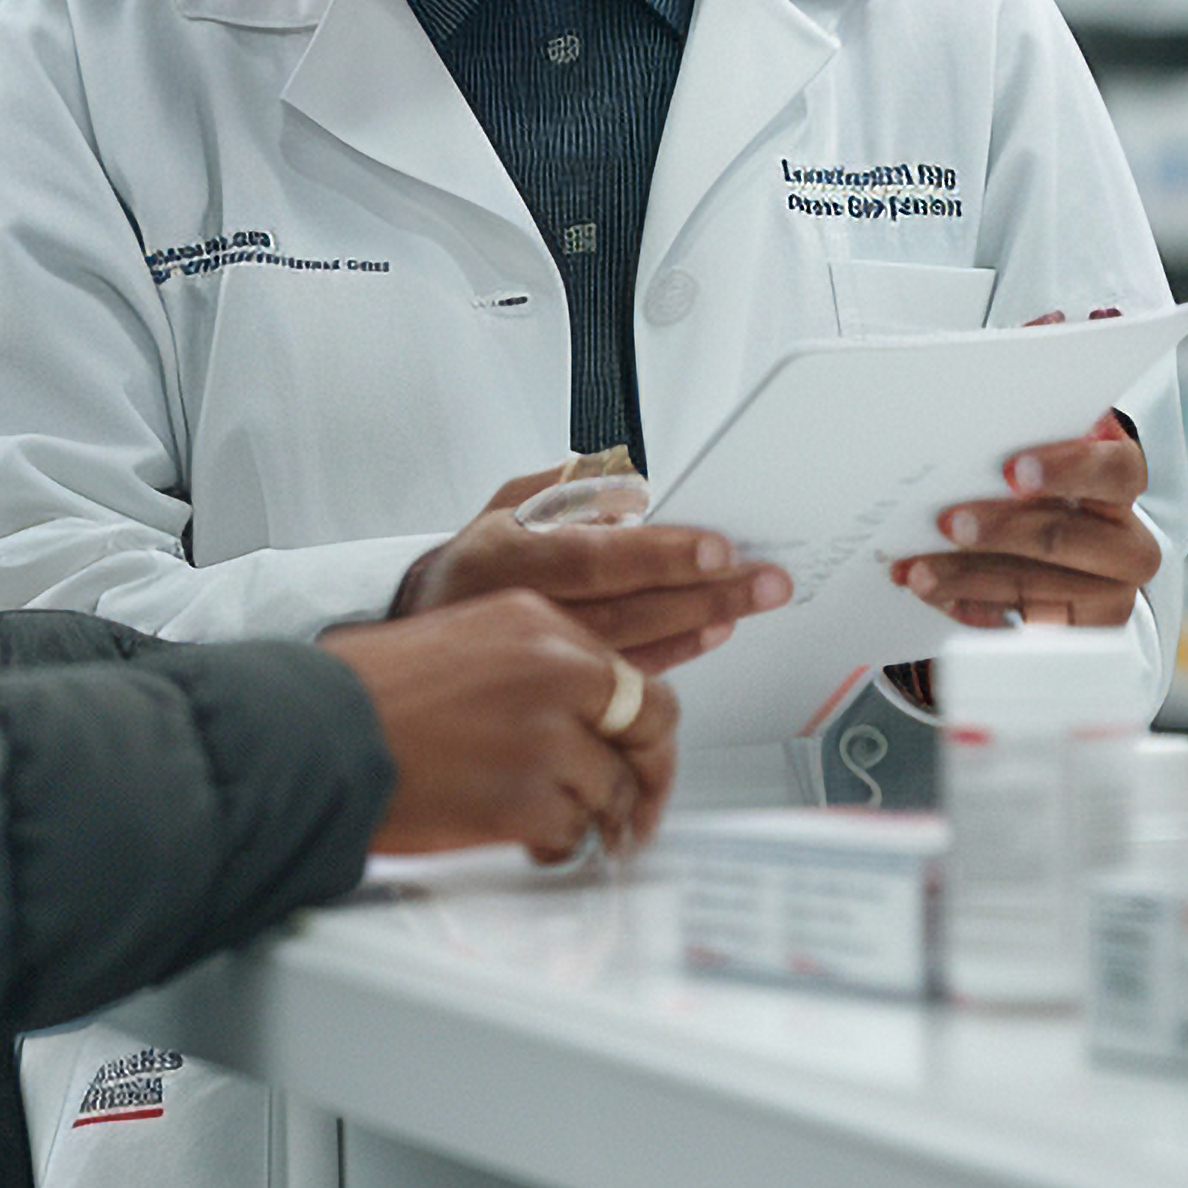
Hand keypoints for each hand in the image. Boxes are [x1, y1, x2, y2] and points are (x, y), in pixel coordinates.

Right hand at [322, 591, 678, 862]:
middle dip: (649, 775)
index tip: (642, 752)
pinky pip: (573, 833)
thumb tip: (576, 714)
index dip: (643, 727)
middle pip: (650, 725)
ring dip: (590, 818)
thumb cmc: (364, 696)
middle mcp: (553, 670)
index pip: (628, 676)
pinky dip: (556, 846)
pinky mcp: (529, 797)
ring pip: (612, 789)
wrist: (315, 735)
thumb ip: (530, 668)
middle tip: (636, 810)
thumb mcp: (461, 641)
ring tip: (554, 827)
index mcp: (536, 623)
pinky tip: (525, 840)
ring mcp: (547, 735)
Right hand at [386, 460, 785, 670]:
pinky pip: (624, 679)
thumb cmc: (476, 570)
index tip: (716, 549)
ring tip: (745, 606)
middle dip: (705, 594)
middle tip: (765, 582)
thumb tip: (628, 489)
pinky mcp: (553, 698)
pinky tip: (707, 635)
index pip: (592, 557)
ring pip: (631, 650)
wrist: (422, 642)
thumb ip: (564, 489)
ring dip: (696, 627)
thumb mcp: (503, 509)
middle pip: (627, 608)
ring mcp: (537, 664)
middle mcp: (520, 615)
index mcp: (503, 558)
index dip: (658, 556)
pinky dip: (673, 656)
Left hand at [895, 416, 1155, 626]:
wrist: (1084, 555)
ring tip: (920, 569)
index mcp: (1127, 483)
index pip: (1115, 471)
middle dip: (1000, 530)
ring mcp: (1112, 595)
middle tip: (948, 523)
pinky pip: (1022, 625)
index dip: (1066, 469)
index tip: (1012, 472)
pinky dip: (974, 608)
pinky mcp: (1084, 634)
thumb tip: (982, 432)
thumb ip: (1037, 441)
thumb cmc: (1056, 488)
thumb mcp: (1057, 458)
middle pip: (1065, 536)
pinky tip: (939, 596)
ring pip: (1035, 587)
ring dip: (968, 577)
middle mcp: (1132, 544)